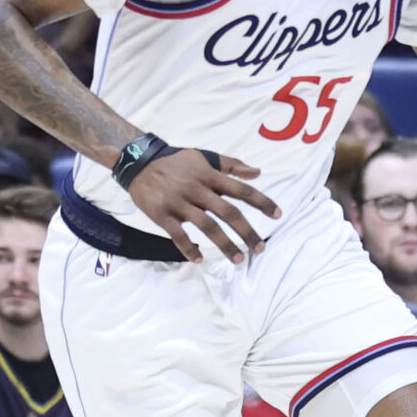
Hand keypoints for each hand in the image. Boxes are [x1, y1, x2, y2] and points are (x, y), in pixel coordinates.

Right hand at [127, 148, 281, 262]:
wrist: (138, 162)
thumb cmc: (176, 161)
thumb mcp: (204, 157)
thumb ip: (231, 165)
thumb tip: (257, 173)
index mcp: (209, 176)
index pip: (241, 190)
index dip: (261, 202)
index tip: (278, 215)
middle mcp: (197, 189)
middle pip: (228, 212)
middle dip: (247, 232)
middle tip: (260, 249)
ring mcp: (179, 203)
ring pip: (207, 226)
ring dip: (225, 244)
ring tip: (238, 259)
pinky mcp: (162, 214)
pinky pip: (178, 235)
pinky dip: (189, 248)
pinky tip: (199, 259)